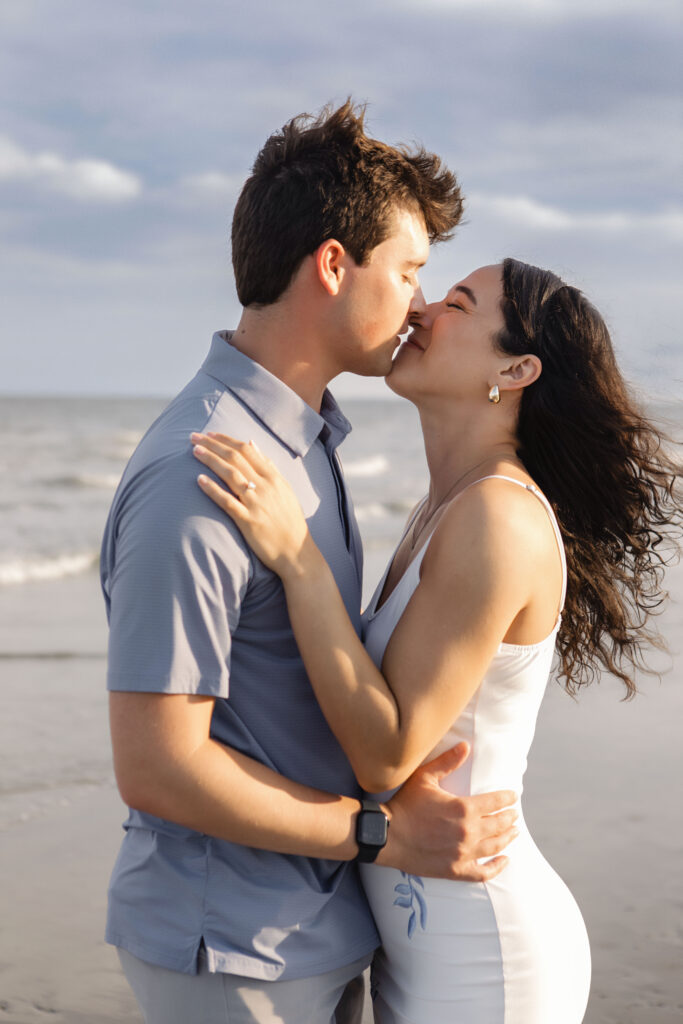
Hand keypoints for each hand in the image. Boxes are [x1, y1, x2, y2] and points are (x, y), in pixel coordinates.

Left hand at [191, 433, 313, 578]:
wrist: (296, 551)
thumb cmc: (289, 520)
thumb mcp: (284, 488)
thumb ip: (268, 465)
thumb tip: (251, 443)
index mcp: (273, 477)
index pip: (246, 450)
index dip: (226, 440)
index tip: (210, 434)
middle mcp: (265, 486)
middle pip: (235, 458)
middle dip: (213, 445)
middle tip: (194, 437)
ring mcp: (256, 503)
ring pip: (230, 475)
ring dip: (211, 460)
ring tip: (195, 451)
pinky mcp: (248, 521)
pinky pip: (227, 501)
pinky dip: (213, 489)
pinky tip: (199, 479)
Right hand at [377, 742, 517, 880]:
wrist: (387, 835)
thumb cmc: (405, 804)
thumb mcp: (425, 777)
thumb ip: (447, 762)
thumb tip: (466, 746)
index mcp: (462, 808)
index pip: (494, 802)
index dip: (507, 798)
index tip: (513, 796)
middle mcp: (467, 832)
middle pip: (498, 824)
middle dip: (509, 817)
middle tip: (514, 814)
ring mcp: (463, 853)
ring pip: (495, 846)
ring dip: (507, 838)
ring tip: (514, 832)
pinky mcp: (455, 870)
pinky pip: (483, 872)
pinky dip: (497, 867)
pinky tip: (504, 860)